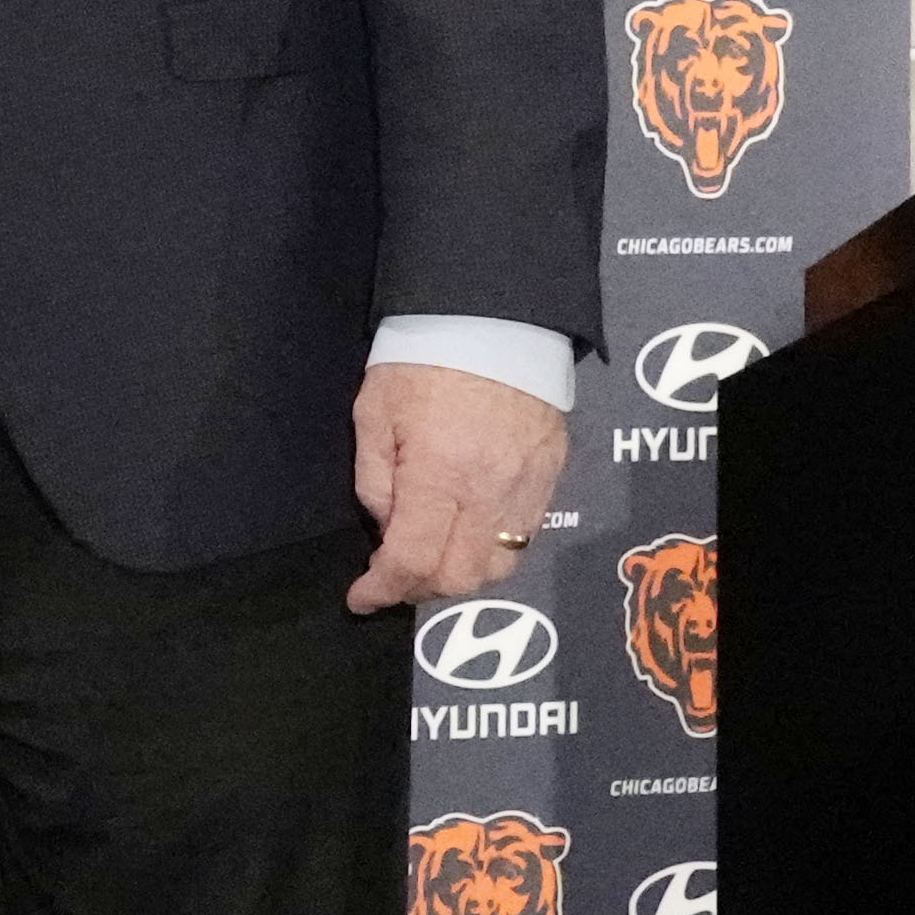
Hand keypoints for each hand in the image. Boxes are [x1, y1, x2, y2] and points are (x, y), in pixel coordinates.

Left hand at [344, 360, 568, 616]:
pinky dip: (493, 549)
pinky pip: (526, 536)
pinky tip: (467, 531)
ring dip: (461, 574)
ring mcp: (529, 485)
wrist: (495, 316)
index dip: (382, 590)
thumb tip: (388, 530)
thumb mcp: (374, 415)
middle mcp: (490, 490)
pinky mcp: (552, 473)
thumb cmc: (421, 360)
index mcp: (439, 474)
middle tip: (393, 575)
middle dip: (421, 589)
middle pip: (461, 577)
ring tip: (432, 555)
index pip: (412, 560)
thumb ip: (376, 482)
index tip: (361, 598)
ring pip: (500, 567)